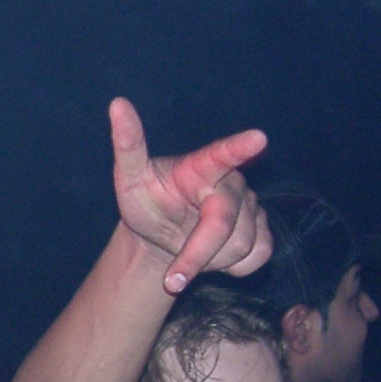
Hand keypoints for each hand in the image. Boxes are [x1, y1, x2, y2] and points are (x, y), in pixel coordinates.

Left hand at [109, 98, 271, 293]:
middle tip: (172, 278)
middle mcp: (232, 182)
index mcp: (201, 166)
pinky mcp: (263, 229)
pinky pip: (258, 257)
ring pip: (242, 245)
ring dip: (210, 260)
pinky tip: (214, 254)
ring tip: (190, 247)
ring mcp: (251, 206)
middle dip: (196, 255)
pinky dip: (233, 267)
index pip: (221, 155)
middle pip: (224, 225)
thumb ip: (128, 145)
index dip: (239, 148)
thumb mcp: (130, 177)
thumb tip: (117, 103)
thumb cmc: (146, 200)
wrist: (160, 233)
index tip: (258, 138)